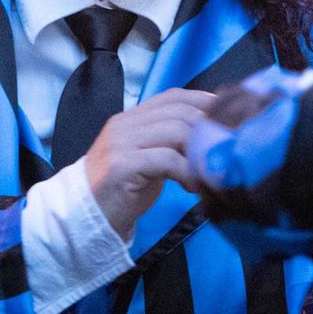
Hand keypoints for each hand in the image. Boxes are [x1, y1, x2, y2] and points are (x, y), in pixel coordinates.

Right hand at [83, 89, 214, 237]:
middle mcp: (125, 124)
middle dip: (208, 129)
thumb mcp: (147, 159)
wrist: (84, 217)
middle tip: (224, 152)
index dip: (203, 101)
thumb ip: (168, 143)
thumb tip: (208, 137)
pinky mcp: (122, 165)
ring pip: (175, 131)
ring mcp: (121, 143)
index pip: (172, 96)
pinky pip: (167, 159)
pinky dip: (188, 172)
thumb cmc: (122, 191)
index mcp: (131, 118)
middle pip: (178, 111)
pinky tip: (194, 187)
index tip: (228, 118)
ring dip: (200, 152)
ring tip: (209, 173)